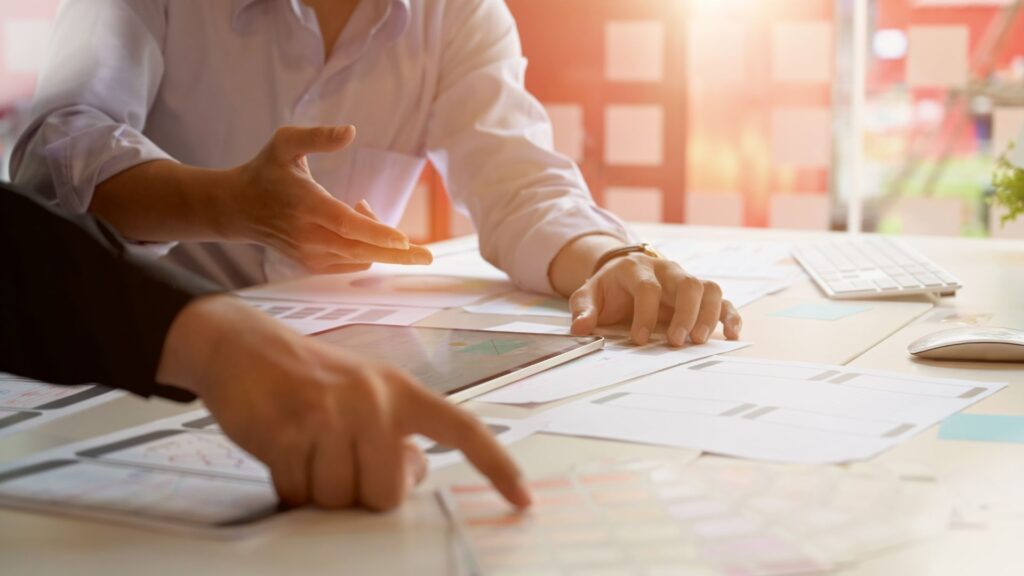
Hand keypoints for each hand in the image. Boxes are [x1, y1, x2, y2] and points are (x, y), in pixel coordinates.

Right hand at [157, 295, 530, 510]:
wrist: (243, 345)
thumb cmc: (309, 378)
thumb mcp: (365, 393)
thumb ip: (396, 433)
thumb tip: (415, 475)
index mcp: (401, 390)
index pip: (462, 430)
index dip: (496, 466)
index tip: (523, 500)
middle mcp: (374, 400)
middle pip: (387, 494)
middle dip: (359, 493)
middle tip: (336, 461)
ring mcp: (331, 415)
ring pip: (340, 500)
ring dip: (319, 490)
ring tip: (306, 449)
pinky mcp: (290, 432)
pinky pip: (299, 494)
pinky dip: (289, 487)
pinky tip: (283, 453)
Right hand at [227, 125, 432, 273]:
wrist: (238, 208)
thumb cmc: (266, 170)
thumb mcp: (285, 142)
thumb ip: (317, 136)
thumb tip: (351, 132)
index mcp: (305, 205)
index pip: (346, 225)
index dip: (376, 232)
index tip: (404, 240)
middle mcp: (309, 236)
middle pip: (361, 250)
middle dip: (397, 253)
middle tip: (428, 256)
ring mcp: (311, 255)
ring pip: (360, 257)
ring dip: (378, 238)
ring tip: (364, 205)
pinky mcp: (314, 266)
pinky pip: (353, 262)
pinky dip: (366, 247)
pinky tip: (357, 220)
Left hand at [569, 253, 742, 346]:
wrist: (624, 274)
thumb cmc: (609, 289)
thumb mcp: (589, 295)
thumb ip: (583, 308)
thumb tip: (580, 327)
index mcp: (638, 269)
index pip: (648, 287)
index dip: (645, 313)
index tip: (638, 338)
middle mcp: (667, 271)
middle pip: (687, 284)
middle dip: (685, 314)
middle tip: (677, 341)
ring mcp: (686, 281)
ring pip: (709, 288)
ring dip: (708, 315)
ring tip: (699, 341)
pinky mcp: (699, 295)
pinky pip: (722, 300)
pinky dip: (730, 316)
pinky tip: (730, 335)